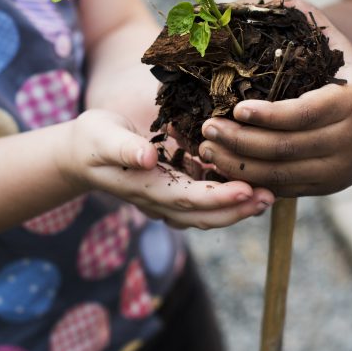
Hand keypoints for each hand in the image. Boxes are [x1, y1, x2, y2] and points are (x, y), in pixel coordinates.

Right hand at [58, 109, 275, 228]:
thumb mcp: (102, 137)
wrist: (82, 154)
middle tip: (269, 196)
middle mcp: (159, 201)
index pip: (186, 199)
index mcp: (144, 188)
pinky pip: (203, 201)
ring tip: (267, 195)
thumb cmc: (93, 140)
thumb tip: (147, 157)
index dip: (218, 198)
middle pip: (203, 214)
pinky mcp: (174, 191)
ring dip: (236, 208)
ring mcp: (167, 200)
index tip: (246, 190)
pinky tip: (249, 184)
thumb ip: (123, 148)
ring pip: (206, 213)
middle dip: (237, 209)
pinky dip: (227, 198)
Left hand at [198, 0, 351, 196]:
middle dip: (241, 141)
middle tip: (206, 127)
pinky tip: (222, 167)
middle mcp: (343, 141)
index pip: (304, 114)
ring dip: (237, 165)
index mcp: (349, 104)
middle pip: (285, 148)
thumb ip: (311, 21)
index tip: (236, 108)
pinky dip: (249, 181)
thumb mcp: (342, 50)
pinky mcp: (322, 188)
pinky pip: (281, 189)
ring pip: (279, 175)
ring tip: (205, 149)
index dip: (268, 115)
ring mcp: (333, 170)